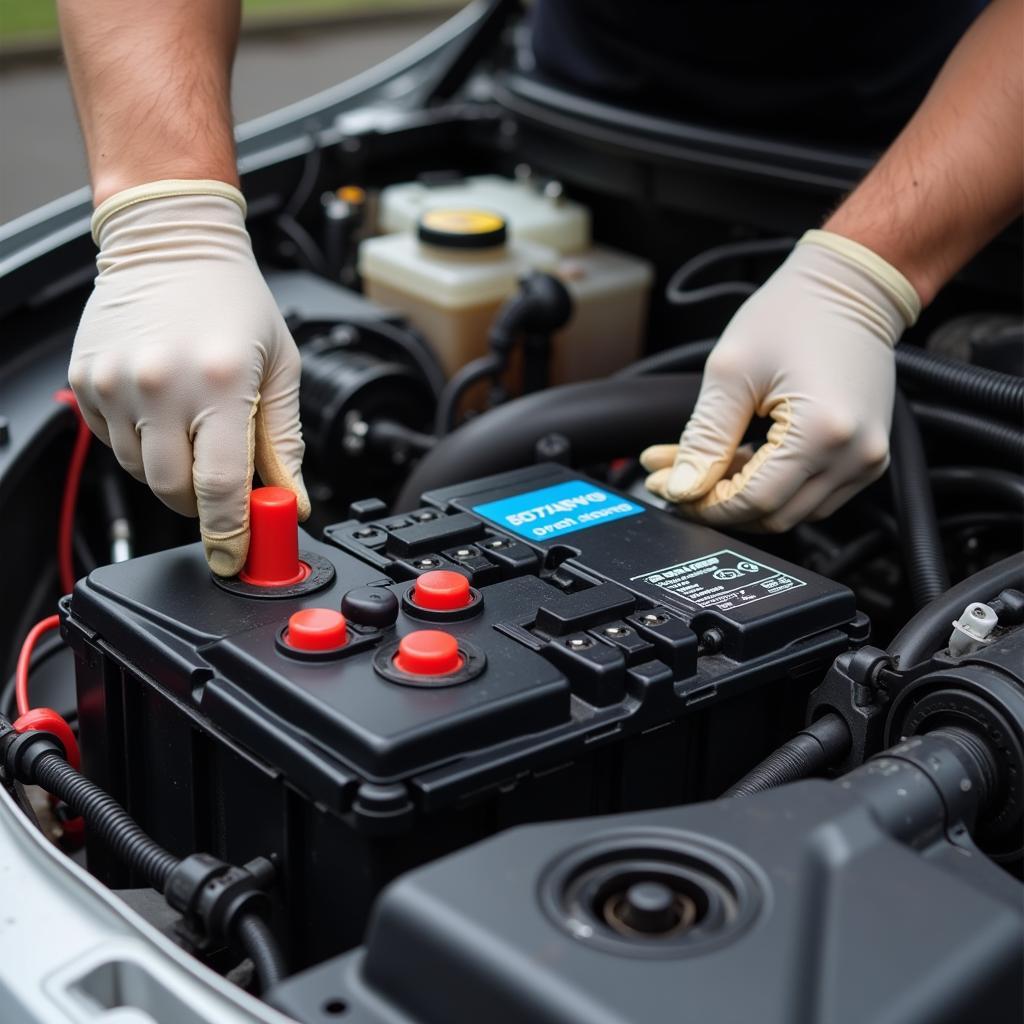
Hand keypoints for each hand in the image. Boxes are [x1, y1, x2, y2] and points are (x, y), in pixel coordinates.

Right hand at [69, 181, 309, 575]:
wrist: (172, 241)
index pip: (220, 487)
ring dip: (172, 471)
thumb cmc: (234, 300)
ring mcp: (115, 383)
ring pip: (141, 473)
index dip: (230, 532)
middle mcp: (159, 384)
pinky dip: (141, 443)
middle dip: (203, 504)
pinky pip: (112, 443)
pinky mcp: (86, 381)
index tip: (236, 556)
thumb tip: (291, 501)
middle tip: (222, 483)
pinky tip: (161, 408)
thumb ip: (284, 441)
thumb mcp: (280, 368)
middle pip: (174, 491)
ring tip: (192, 425)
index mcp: (218, 382)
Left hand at [642, 230, 919, 530]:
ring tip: (705, 465)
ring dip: (741, 498)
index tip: (670, 490)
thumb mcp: (730, 372)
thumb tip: (682, 488)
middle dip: (717, 503)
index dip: (705, 504)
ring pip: (791, 511)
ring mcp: (866, 460)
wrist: (849, 285)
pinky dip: (771, 485)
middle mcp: (854, 455)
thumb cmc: (794, 312)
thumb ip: (704, 438)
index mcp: (822, 432)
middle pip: (773, 515)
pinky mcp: (865, 457)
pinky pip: (811, 494)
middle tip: (677, 479)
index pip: (753, 501)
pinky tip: (738, 460)